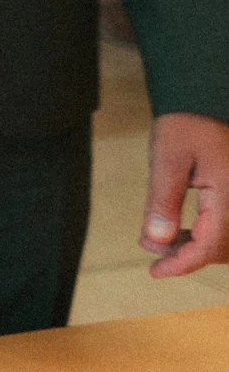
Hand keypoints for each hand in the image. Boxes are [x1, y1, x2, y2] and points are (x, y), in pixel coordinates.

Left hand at [143, 112, 228, 276]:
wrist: (207, 99)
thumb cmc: (187, 123)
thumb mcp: (167, 159)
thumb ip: (162, 201)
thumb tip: (157, 241)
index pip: (209, 247)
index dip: (181, 264)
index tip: (155, 272)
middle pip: (220, 248)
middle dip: (186, 256)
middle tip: (152, 254)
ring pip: (227, 239)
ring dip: (197, 247)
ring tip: (160, 242)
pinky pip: (228, 224)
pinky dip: (208, 233)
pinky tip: (182, 231)